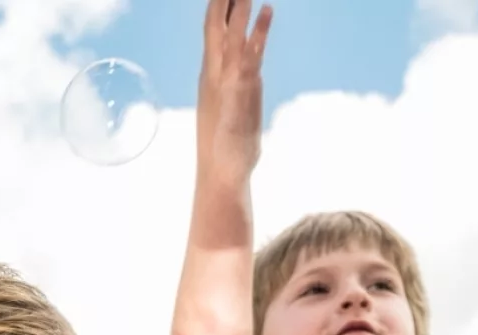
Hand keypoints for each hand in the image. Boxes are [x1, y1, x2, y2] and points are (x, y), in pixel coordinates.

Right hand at [197, 0, 273, 182]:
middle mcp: (215, 75)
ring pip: (232, 35)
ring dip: (239, 7)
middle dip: (222, 1)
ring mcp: (228, 83)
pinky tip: (267, 10)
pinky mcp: (242, 92)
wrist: (222, 173)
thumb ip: (236, 89)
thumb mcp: (229, 111)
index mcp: (210, 77)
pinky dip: (258, 32)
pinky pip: (250, 55)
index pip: (212, 33)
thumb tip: (248, 78)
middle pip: (217, 27)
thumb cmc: (226, 146)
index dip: (217, 8)